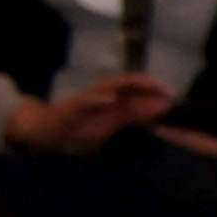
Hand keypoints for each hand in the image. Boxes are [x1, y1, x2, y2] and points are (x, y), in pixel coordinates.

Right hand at [12, 75, 174, 155]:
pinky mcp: (71, 107)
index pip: (136, 90)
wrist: (44, 133)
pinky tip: (110, 98)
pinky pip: (85, 100)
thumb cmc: (78, 129)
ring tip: (146, 84)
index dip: (154, 90)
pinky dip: (97, 98)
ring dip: (127, 84)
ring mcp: (87, 99)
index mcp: (113, 101)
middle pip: (126, 83)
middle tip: (165, 88)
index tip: (172, 94)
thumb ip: (133, 115)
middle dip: (145, 83)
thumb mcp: (111, 124)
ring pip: (108, 86)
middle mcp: (102, 96)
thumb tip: (161, 106)